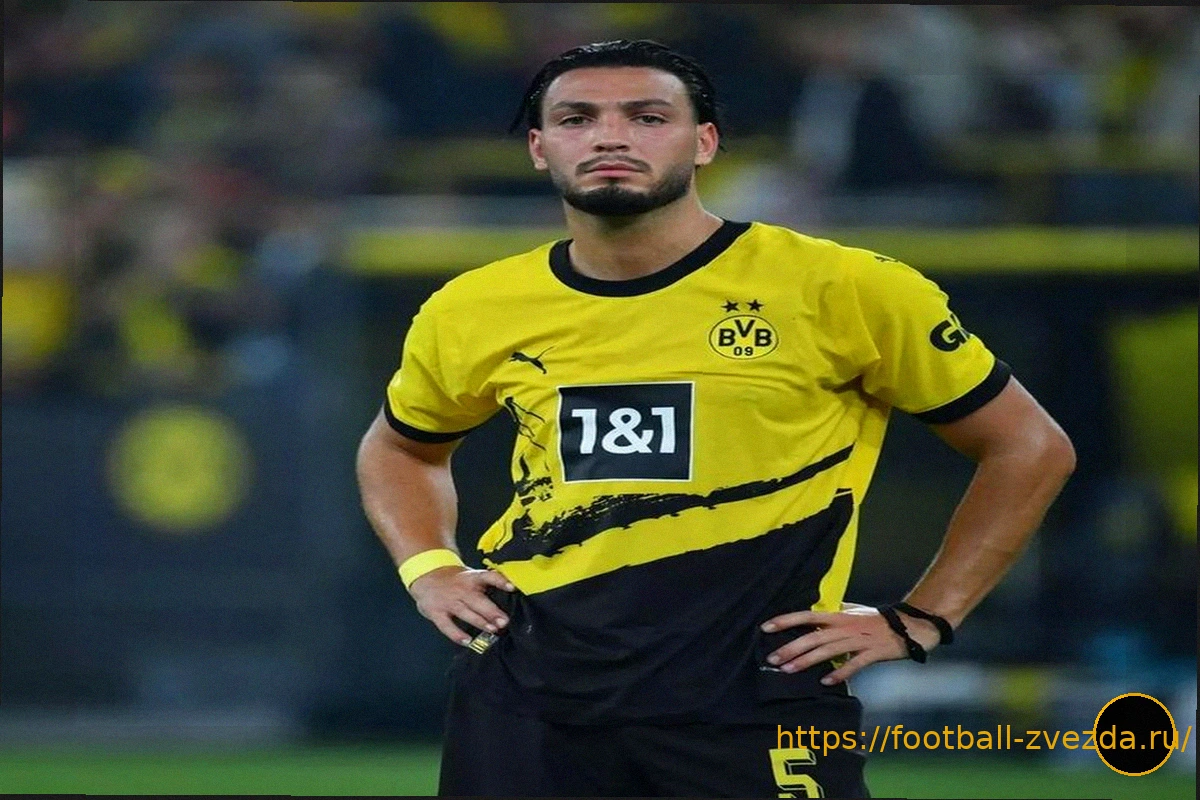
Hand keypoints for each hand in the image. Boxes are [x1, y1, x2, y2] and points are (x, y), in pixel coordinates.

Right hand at [408, 566, 515, 645]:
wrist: (426, 576)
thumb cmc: (455, 580)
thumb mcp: (471, 576)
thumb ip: (487, 584)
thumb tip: (511, 593)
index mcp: (472, 578)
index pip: (488, 576)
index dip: (500, 581)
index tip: (512, 588)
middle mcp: (461, 589)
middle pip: (478, 600)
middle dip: (492, 611)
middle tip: (504, 621)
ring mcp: (448, 601)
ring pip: (465, 613)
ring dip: (480, 622)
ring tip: (492, 630)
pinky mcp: (437, 612)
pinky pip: (447, 625)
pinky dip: (457, 634)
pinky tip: (467, 641)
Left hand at [760, 602, 940, 685]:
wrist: (910, 626)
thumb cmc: (878, 619)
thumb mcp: (854, 610)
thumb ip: (835, 612)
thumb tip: (815, 610)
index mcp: (838, 616)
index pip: (807, 616)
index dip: (786, 620)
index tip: (766, 627)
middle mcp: (845, 627)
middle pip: (813, 637)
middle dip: (791, 648)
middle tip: (772, 659)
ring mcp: (858, 640)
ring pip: (828, 651)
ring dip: (807, 661)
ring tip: (789, 670)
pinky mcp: (872, 653)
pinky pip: (853, 665)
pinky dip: (840, 673)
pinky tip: (826, 681)